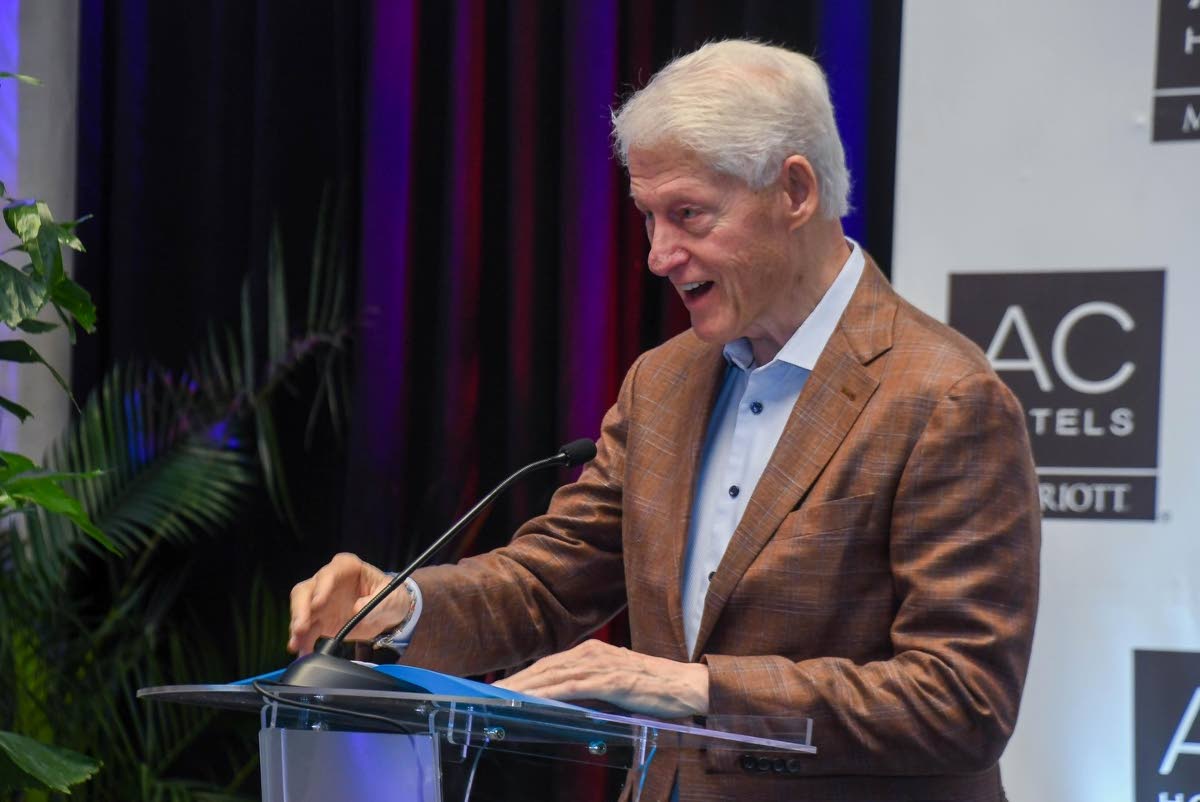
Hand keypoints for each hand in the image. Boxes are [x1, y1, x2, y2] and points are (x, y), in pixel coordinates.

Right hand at [288, 552, 410, 654]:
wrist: (388, 614)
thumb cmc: (390, 597)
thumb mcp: (391, 598)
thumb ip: (375, 603)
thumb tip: (357, 609)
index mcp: (347, 567)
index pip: (329, 573)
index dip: (321, 587)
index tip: (318, 603)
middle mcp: (328, 581)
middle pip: (305, 591)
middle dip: (300, 609)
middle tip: (301, 627)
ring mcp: (320, 601)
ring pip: (300, 610)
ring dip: (297, 628)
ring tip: (298, 644)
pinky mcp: (319, 620)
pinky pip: (306, 630)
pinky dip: (303, 641)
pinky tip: (303, 650)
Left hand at [493, 639, 708, 717]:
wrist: (687, 686)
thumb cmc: (652, 688)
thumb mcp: (613, 685)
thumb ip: (588, 687)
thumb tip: (561, 700)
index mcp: (591, 653)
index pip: (548, 665)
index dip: (521, 675)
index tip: (499, 687)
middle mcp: (592, 653)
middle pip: (544, 668)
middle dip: (515, 681)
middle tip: (488, 693)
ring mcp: (602, 665)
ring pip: (554, 675)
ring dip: (525, 687)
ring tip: (502, 697)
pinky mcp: (612, 680)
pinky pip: (574, 687)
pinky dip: (550, 693)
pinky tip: (533, 700)